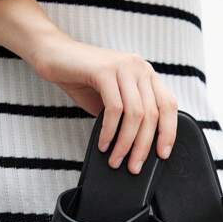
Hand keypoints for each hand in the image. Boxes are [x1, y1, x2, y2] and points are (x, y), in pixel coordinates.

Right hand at [32, 35, 177, 173]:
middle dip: (143, 146)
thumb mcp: (111, 100)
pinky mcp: (104, 70)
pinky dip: (110, 131)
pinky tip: (103, 144)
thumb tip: (136, 147)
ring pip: (136, 114)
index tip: (162, 154)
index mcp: (145, 75)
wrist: (54, 55)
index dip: (169, 132)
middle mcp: (139, 68)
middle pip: (152, 114)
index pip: (168, 105)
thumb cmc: (82, 79)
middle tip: (134, 166)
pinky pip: (115, 109)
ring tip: (116, 160)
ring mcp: (123, 67)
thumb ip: (126, 117)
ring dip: (126, 143)